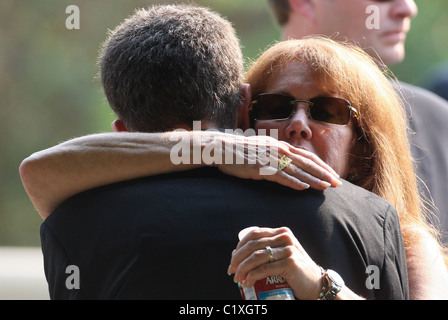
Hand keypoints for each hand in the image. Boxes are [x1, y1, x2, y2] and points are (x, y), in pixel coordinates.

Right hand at [208, 133, 341, 190]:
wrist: (222, 147)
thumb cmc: (240, 150)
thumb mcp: (261, 149)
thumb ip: (274, 154)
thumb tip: (285, 163)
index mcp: (280, 145)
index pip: (306, 156)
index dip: (321, 165)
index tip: (332, 174)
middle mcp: (278, 149)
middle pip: (306, 162)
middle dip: (324, 173)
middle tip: (337, 183)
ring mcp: (270, 158)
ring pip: (297, 170)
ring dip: (313, 179)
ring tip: (326, 187)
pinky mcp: (261, 167)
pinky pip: (281, 175)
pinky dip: (294, 181)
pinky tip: (304, 187)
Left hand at [227, 227, 322, 299]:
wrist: (316, 284)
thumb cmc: (294, 271)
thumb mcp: (281, 254)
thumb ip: (266, 249)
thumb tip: (236, 254)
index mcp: (281, 232)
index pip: (253, 234)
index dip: (239, 247)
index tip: (232, 260)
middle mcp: (285, 238)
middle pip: (253, 245)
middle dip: (238, 259)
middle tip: (231, 271)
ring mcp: (288, 250)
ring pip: (257, 257)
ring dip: (243, 269)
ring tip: (237, 278)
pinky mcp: (290, 263)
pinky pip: (264, 269)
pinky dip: (252, 276)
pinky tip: (247, 282)